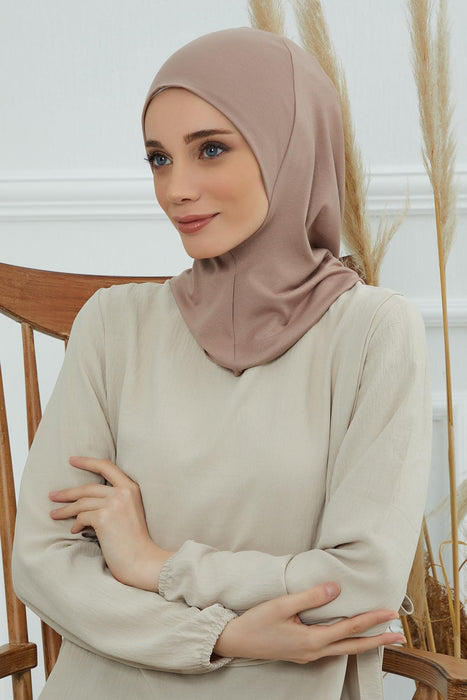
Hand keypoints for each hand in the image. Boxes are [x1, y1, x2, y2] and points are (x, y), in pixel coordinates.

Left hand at [49, 456, 174, 590]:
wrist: (142, 559)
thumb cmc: (135, 540)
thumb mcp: (129, 511)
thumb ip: (115, 499)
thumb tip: (85, 499)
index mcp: (131, 487)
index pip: (106, 466)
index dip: (87, 461)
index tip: (72, 460)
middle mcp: (123, 492)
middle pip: (88, 487)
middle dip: (67, 492)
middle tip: (53, 495)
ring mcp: (114, 503)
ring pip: (81, 503)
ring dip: (65, 510)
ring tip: (54, 514)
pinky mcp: (103, 517)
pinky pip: (81, 517)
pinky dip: (75, 525)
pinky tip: (75, 530)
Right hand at [213, 582, 404, 662]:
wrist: (235, 642)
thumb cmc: (256, 621)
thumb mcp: (283, 605)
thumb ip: (311, 597)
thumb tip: (336, 588)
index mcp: (312, 640)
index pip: (350, 628)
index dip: (372, 620)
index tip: (391, 613)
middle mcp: (315, 651)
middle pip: (354, 646)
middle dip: (379, 640)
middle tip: (400, 635)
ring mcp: (309, 655)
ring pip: (345, 650)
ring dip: (366, 643)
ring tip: (383, 637)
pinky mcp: (303, 653)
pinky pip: (333, 649)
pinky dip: (348, 644)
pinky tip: (351, 639)